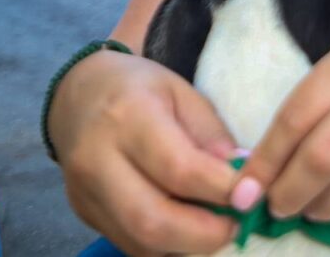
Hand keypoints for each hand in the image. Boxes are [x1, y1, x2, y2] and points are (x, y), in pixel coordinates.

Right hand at [49, 50, 239, 255]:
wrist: (77, 96)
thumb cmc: (139, 88)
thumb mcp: (183, 93)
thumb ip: (211, 135)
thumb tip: (241, 179)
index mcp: (129, 117)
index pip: (178, 168)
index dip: (220, 190)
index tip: (251, 196)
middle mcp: (98, 160)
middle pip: (151, 219)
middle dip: (203, 235)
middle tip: (236, 226)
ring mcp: (85, 192)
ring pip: (138, 241)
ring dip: (186, 246)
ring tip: (217, 230)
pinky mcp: (84, 213)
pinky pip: (128, 244)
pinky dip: (166, 247)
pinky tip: (189, 232)